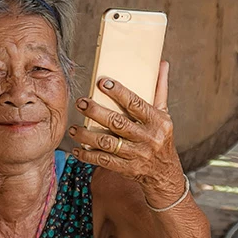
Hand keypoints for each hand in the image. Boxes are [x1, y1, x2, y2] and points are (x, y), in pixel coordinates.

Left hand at [69, 61, 184, 193]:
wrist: (164, 174)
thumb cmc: (161, 138)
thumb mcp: (164, 114)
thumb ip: (159, 90)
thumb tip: (162, 64)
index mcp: (158, 121)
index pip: (136, 104)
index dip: (118, 92)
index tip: (102, 83)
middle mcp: (148, 138)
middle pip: (117, 122)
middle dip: (96, 112)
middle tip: (80, 102)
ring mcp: (136, 154)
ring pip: (107, 143)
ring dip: (87, 135)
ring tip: (73, 128)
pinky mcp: (127, 168)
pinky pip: (103, 161)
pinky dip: (87, 156)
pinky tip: (76, 149)